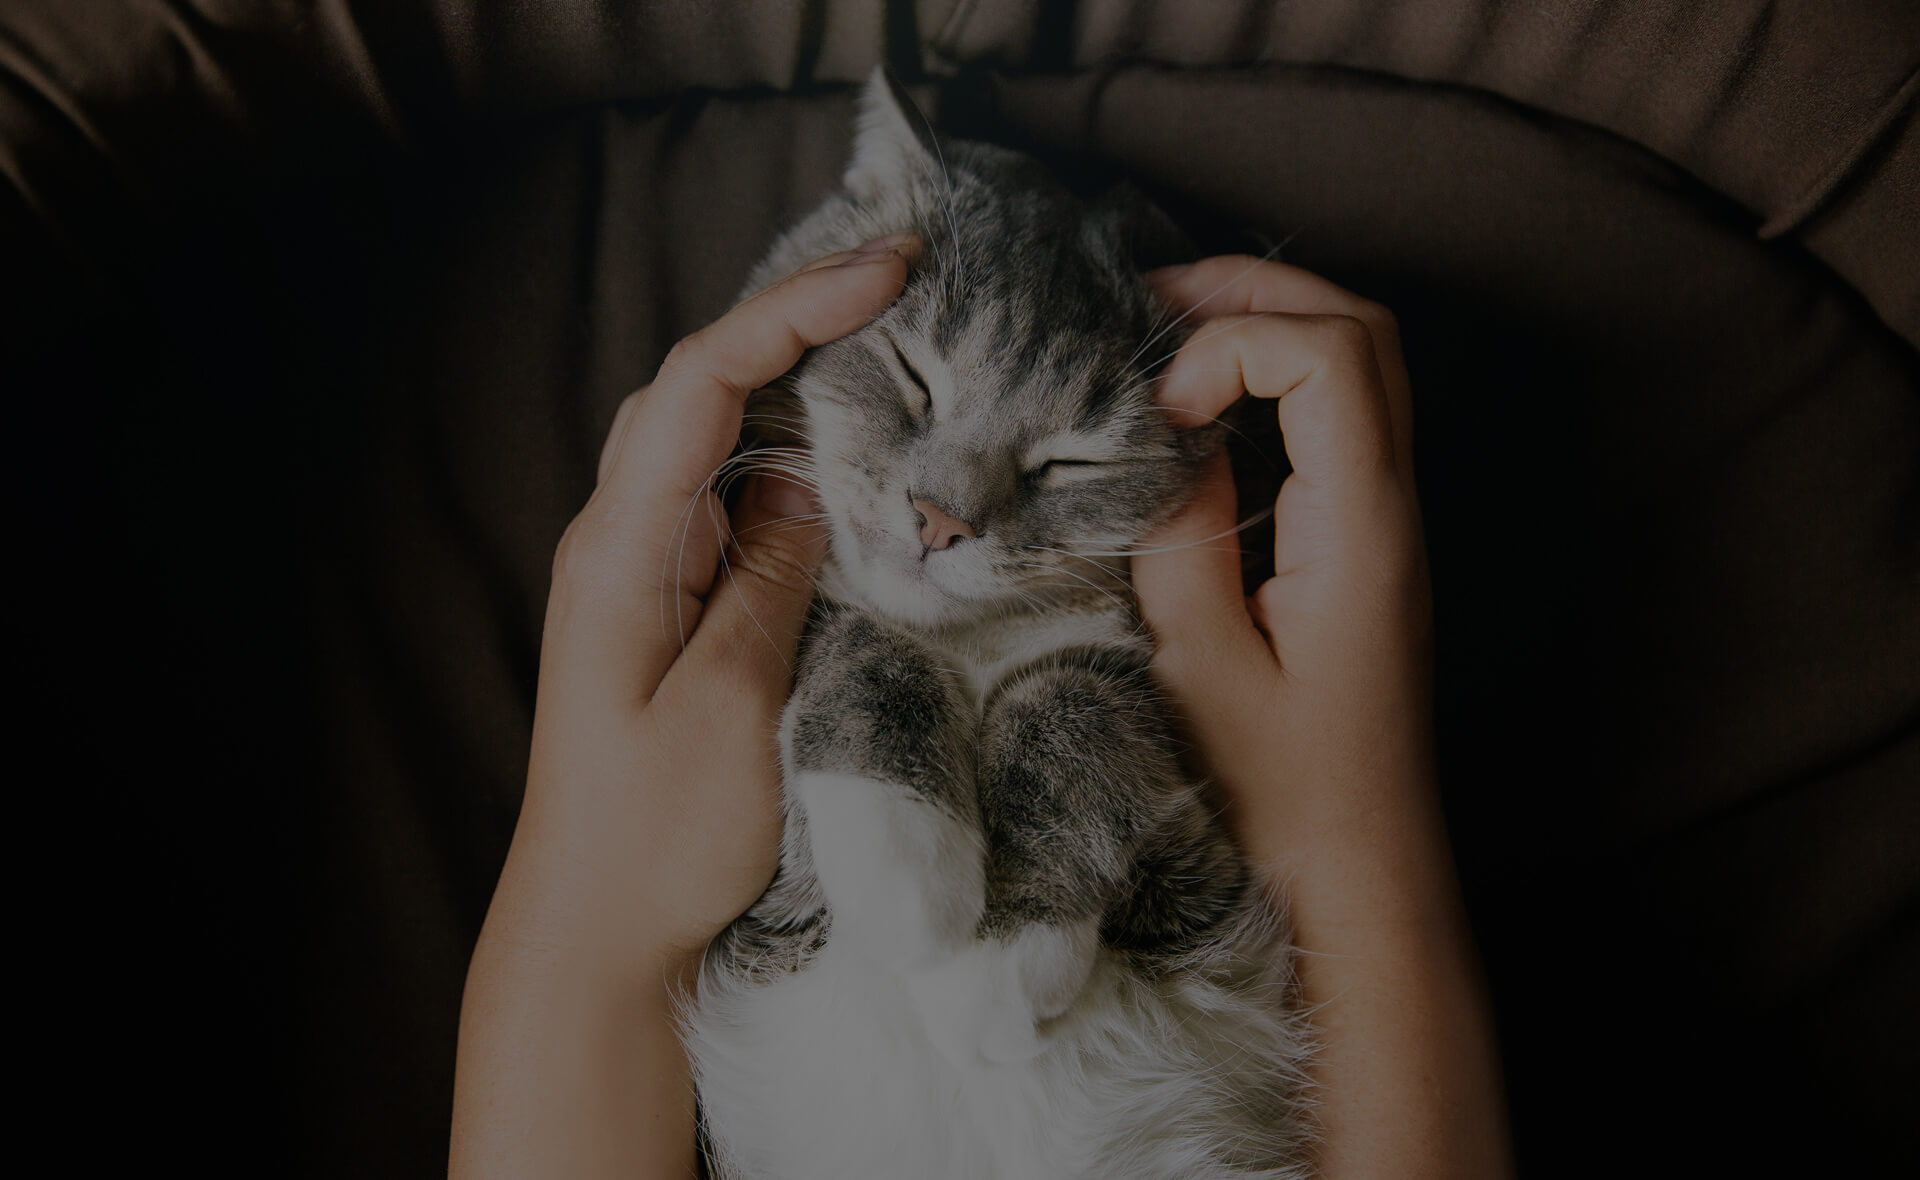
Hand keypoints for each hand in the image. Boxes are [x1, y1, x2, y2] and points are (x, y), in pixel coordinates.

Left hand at [451, 232, 919, 1179]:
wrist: (595, 932)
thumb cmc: (656, 837)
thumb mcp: (734, 703)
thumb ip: (766, 579)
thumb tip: (798, 485)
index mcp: (621, 547)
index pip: (701, 384)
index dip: (791, 310)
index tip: (885, 274)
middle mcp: (620, 540)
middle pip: (701, 387)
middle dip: (797, 319)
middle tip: (903, 281)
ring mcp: (643, 571)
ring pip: (716, 438)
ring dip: (796, 381)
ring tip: (893, 342)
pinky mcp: (671, 608)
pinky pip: (729, 502)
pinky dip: (792, 459)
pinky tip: (849, 457)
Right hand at [1133, 256, 1511, 1178]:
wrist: (1359, 871)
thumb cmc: (1282, 792)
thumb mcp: (1201, 667)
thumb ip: (1176, 537)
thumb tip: (1163, 442)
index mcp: (1360, 530)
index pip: (1332, 357)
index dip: (1235, 344)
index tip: (1160, 411)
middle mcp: (1391, 508)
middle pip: (1364, 330)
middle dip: (1254, 291)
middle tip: (1149, 306)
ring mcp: (1385, 523)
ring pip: (1360, 366)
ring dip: (1264, 327)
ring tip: (1163, 339)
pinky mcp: (1360, 545)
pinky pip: (1334, 421)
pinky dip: (1266, 384)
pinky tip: (1194, 411)